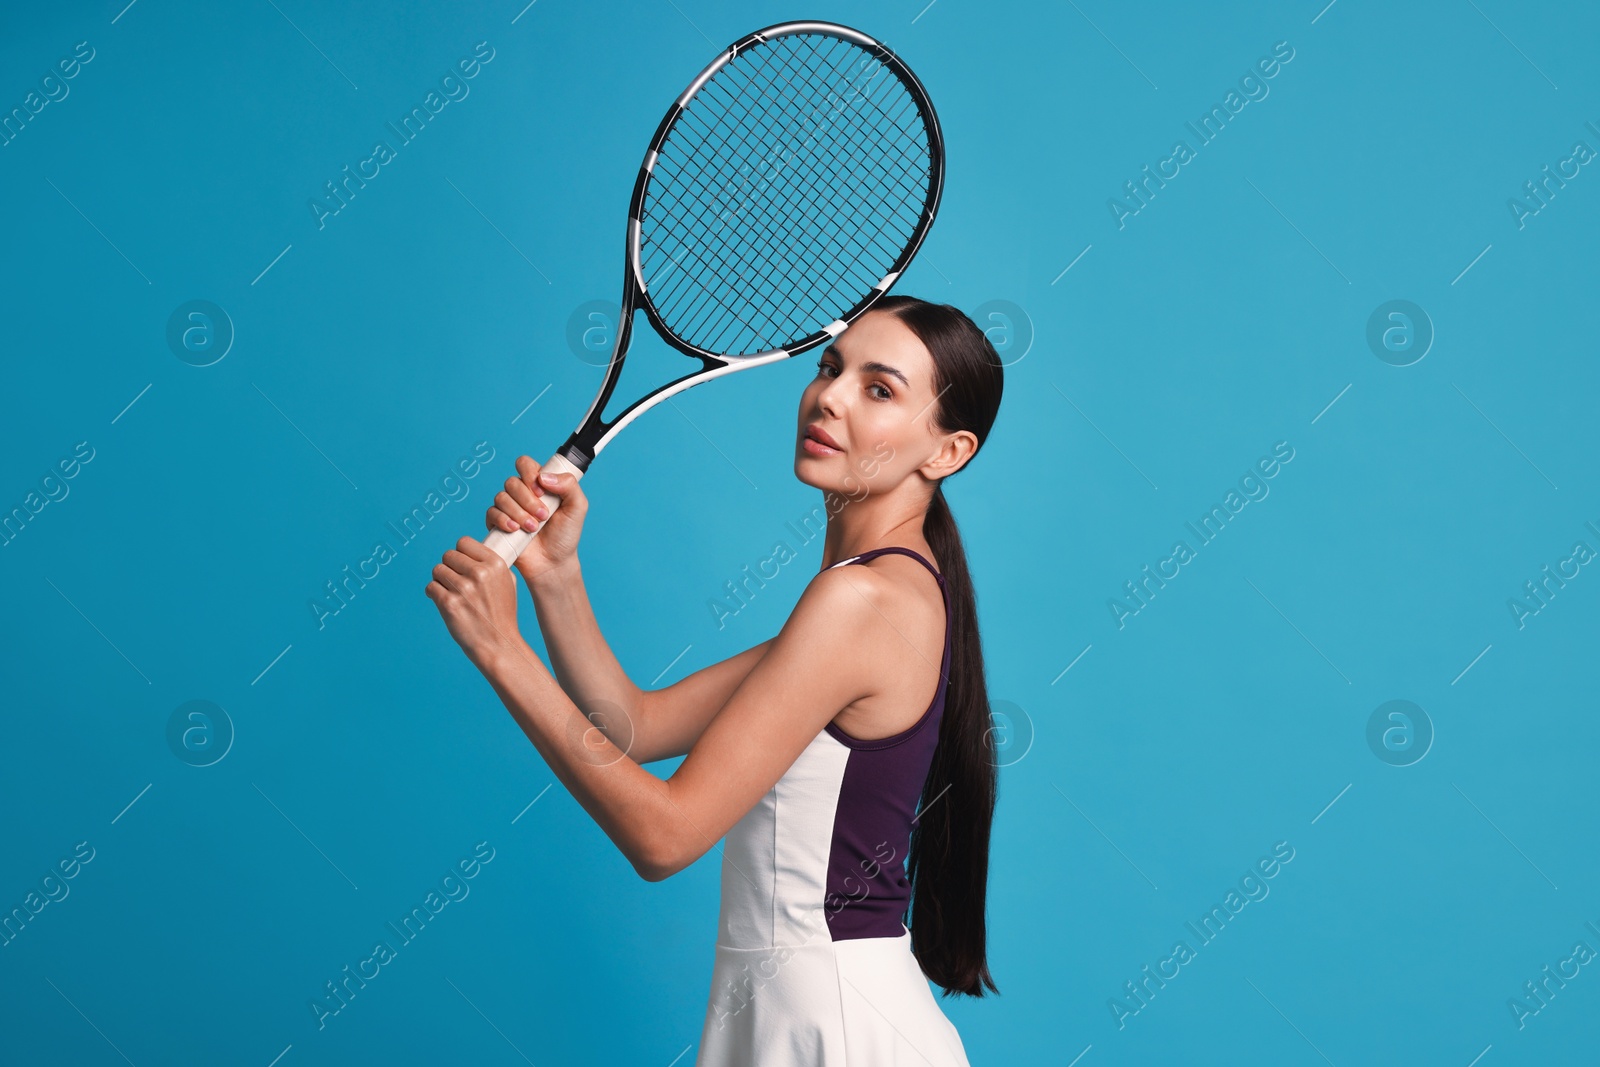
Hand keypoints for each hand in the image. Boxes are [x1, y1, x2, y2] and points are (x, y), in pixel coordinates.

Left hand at [425, 537, 524, 668]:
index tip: (462, 564)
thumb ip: (492, 564)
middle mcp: (479, 573)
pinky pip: (430, 587)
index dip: (461, 553)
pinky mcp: (448, 603)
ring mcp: (463, 588)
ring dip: (441, 580)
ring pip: (437, 570)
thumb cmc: (502, 614)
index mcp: (495, 564)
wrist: (497, 643)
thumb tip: (473, 551)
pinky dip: (434, 594)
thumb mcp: (508, 582)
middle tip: (455, 581)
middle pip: (448, 555)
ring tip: (451, 592)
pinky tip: (444, 601)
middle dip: (449, 567)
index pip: (464, 542)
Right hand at [486, 455, 587, 586]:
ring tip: (533, 528)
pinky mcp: (497, 523)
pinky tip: (516, 530)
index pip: (524, 464)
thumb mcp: (577, 507)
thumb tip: (544, 476)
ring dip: (519, 513)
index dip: (529, 474)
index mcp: (539, 484)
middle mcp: (521, 493)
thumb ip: (569, 485)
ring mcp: (508, 508)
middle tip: (543, 517)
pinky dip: (504, 520)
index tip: (542, 491)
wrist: (553, 562)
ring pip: (501, 497)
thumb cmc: (565, 535)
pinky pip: (491, 513)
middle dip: (528, 500)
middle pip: (512, 482)